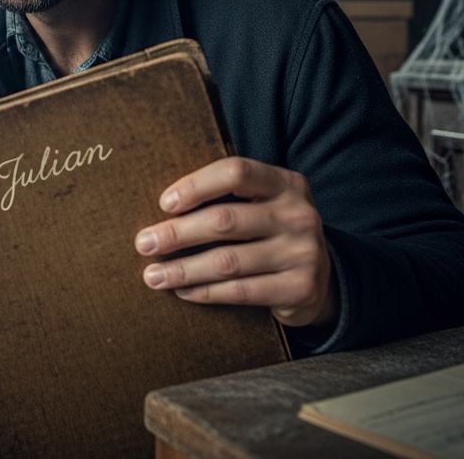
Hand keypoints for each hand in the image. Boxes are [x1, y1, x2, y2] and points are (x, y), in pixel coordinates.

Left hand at [133, 157, 334, 327]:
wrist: (319, 278)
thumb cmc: (271, 233)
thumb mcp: (262, 204)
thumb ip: (227, 197)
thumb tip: (162, 207)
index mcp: (286, 183)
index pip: (236, 172)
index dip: (196, 185)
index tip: (164, 203)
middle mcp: (299, 214)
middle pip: (224, 220)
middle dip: (177, 233)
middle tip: (144, 243)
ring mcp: (303, 252)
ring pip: (227, 261)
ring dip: (183, 269)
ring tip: (153, 275)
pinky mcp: (300, 288)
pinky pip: (240, 291)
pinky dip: (205, 292)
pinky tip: (182, 291)